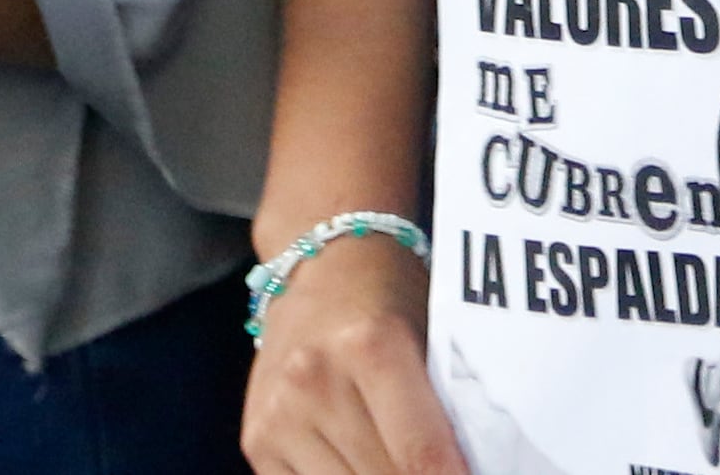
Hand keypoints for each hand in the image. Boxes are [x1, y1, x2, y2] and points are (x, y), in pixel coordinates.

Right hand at [244, 226, 465, 474]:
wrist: (321, 265)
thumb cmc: (390, 297)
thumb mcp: (429, 333)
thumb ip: (441, 405)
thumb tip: (464, 466)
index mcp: (371, 346)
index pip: (419, 451)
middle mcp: (315, 380)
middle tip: (442, 469)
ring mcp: (279, 413)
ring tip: (400, 462)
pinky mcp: (256, 440)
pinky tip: (362, 463)